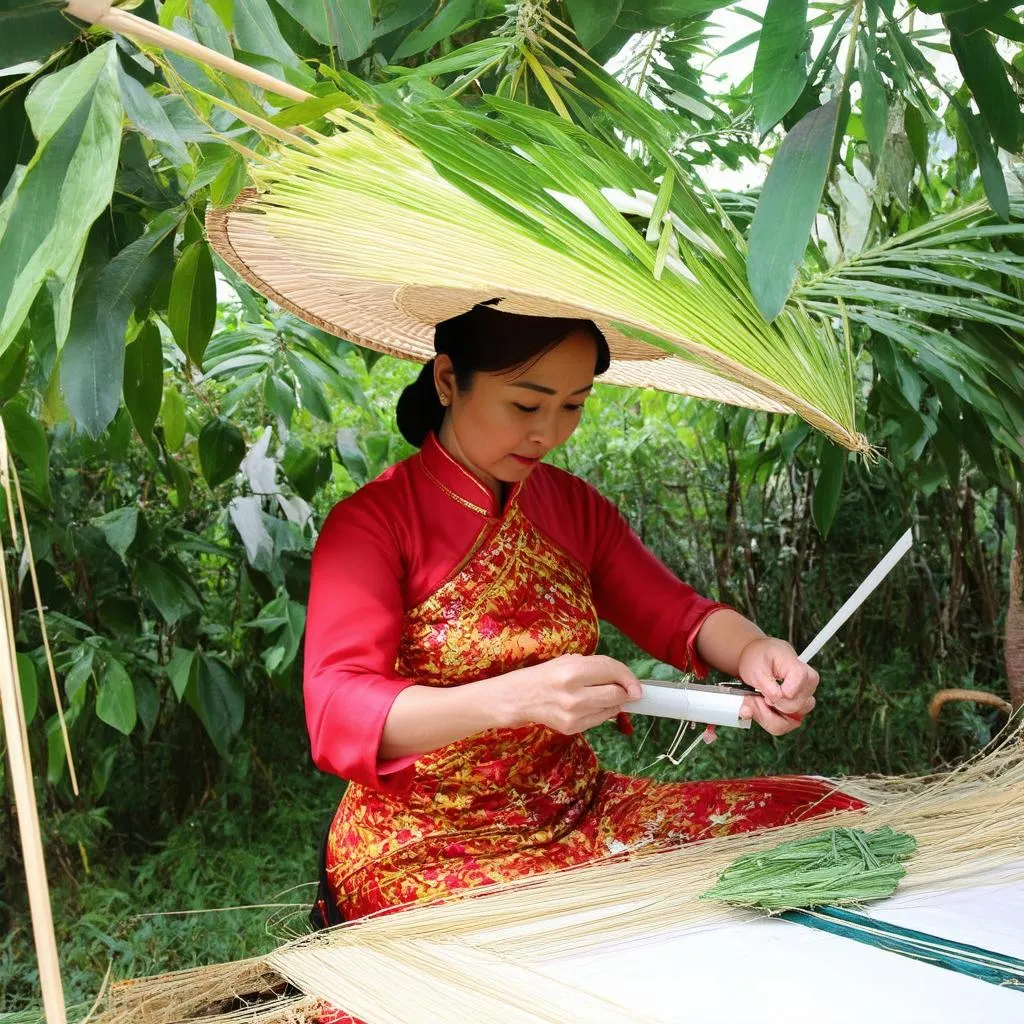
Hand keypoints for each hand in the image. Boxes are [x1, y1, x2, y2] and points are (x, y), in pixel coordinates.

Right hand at [507, 654, 641, 733]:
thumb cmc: (545, 675)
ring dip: (614, 703)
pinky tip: (591, 705)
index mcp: (573, 670)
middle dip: (624, 692)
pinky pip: (599, 721)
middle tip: (624, 690)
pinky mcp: (571, 728)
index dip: (629, 678)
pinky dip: (602, 713)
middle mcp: (574, 694)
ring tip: (603, 696)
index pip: (612, 671)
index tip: (637, 686)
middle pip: (616, 694)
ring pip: (611, 709)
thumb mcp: (568, 661)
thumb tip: (625, 680)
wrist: (519, 698)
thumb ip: (596, 667)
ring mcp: (573, 714)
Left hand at [736, 637, 817, 736]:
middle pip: (793, 708)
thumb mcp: (756, 667)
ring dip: (768, 714)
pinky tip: (761, 706)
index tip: (764, 690)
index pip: (793, 692)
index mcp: (800, 670)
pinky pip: (784, 725)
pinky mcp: (798, 711)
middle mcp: (808, 686)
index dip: (776, 696)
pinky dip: (768, 719)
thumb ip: (765, 684)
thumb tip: (773, 701)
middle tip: (754, 694)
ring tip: (758, 700)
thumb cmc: (760, 659)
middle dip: (769, 706)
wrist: (760, 657)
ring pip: (790, 722)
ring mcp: (805, 700)